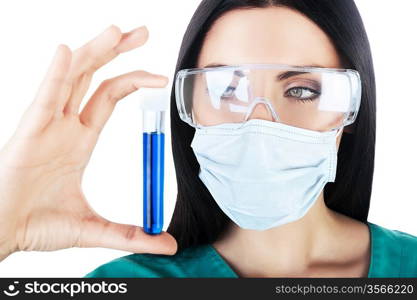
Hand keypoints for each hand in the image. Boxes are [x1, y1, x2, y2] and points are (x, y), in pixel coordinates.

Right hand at [0, 24, 176, 261]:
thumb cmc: (37, 225)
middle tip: (142, 32)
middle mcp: (64, 125)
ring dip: (94, 53)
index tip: (159, 77)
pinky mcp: (26, 134)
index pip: (110, 97)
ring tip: (118, 31)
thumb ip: (131, 234)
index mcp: (80, 139)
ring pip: (71, 78)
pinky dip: (54, 75)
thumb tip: (169, 244)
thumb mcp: (94, 227)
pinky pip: (42, 98)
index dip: (134, 81)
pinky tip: (66, 52)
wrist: (1, 233)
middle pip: (93, 77)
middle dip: (116, 51)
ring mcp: (45, 125)